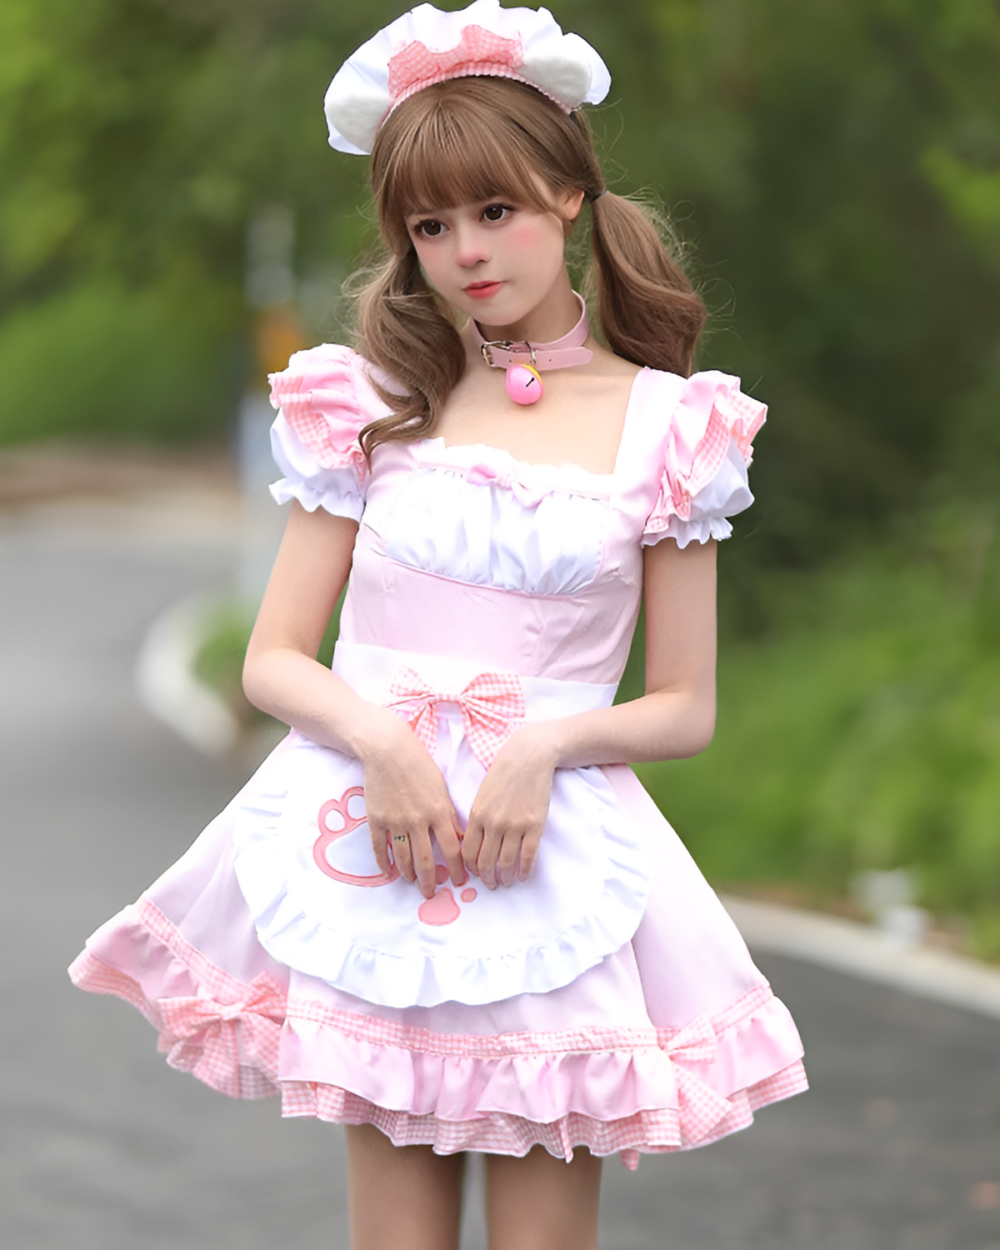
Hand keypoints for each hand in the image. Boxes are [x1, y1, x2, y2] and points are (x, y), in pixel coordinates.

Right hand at [358, 712, 464, 898]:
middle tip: (430, 893)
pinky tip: (389, 871)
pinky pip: (380, 848)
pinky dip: (384, 863)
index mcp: (439, 812)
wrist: (388, 750)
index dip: (457, 870)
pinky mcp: (377, 820)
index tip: (459, 882)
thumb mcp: (441, 788)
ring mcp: (396, 822)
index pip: (453, 850)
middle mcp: (418, 821)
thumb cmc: (419, 765)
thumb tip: (459, 839)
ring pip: (403, 858)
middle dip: (430, 881)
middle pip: (427, 861)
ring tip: (412, 881)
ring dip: (409, 873)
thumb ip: (449, 815)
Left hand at [462, 725, 555, 888]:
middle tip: (490, 884)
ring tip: (506, 882)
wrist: (529, 757)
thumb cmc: (503, 774)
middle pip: (486, 861)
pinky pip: (528, 856)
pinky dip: (525, 870)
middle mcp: (493, 824)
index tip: (475, 874)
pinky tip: (523, 876)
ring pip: (506, 863)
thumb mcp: (482, 795)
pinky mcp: (534, 825)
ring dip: (505, 877)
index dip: (471, 868)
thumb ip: (477, 819)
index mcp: (477, 816)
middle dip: (487, 878)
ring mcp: (515, 826)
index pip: (468, 852)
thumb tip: (473, 844)